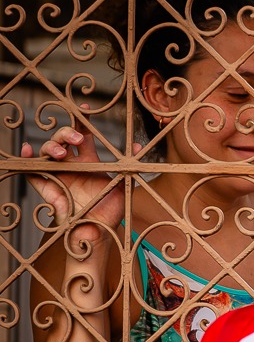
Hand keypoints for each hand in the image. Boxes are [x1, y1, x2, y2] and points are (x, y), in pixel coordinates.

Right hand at [20, 106, 136, 247]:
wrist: (98, 231)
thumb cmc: (109, 210)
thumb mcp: (123, 185)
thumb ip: (129, 167)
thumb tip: (139, 145)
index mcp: (90, 162)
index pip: (83, 136)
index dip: (82, 122)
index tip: (85, 109)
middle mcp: (72, 165)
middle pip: (63, 140)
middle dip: (68, 134)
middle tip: (78, 141)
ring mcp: (58, 174)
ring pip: (48, 151)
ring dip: (53, 146)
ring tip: (63, 154)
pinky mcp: (46, 187)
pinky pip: (31, 171)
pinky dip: (26, 159)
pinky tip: (28, 150)